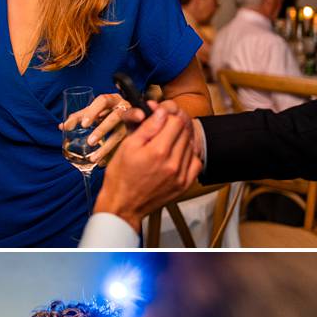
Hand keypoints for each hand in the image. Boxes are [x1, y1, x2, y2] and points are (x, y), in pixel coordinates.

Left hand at [59, 92, 132, 163]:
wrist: (128, 115)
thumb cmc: (105, 112)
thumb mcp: (92, 112)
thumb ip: (78, 117)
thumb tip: (62, 126)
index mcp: (112, 100)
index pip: (103, 101)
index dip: (93, 111)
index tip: (84, 124)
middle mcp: (124, 108)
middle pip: (115, 117)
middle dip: (102, 130)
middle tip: (90, 142)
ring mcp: (132, 121)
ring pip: (121, 133)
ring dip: (107, 147)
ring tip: (94, 159)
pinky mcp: (135, 134)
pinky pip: (124, 145)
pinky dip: (111, 155)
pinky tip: (102, 163)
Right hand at [93, 100, 202, 230]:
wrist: (123, 205)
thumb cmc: (120, 177)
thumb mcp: (127, 147)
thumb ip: (147, 127)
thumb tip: (160, 111)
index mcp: (158, 151)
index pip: (175, 120)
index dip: (167, 113)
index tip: (160, 114)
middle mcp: (173, 163)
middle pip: (185, 130)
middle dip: (175, 123)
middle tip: (162, 125)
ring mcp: (181, 175)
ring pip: (191, 144)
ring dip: (181, 138)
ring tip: (167, 140)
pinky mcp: (185, 184)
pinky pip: (196, 161)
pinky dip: (189, 154)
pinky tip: (177, 154)